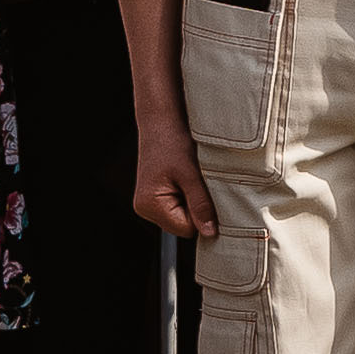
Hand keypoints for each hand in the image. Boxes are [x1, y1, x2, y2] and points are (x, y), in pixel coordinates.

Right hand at [135, 104, 222, 242]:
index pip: (186, 229)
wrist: (161, 120)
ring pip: (182, 215)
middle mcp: (145, 208)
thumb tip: (209, 233)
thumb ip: (201, 204)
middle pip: (183, 225)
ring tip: (190, 175)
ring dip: (192, 199)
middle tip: (198, 180)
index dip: (202, 214)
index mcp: (150, 205)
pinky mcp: (155, 195)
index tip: (207, 191)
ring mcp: (148, 202)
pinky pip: (179, 205)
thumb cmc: (173, 142)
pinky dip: (187, 193)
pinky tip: (186, 176)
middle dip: (197, 207)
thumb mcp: (192, 174)